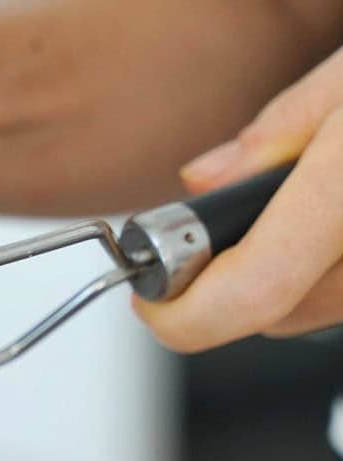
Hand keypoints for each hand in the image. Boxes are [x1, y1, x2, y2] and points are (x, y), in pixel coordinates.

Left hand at [136, 45, 342, 351]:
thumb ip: (281, 130)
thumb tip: (204, 180)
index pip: (251, 293)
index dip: (181, 315)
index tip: (150, 302)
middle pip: (274, 312)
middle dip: (229, 282)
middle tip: (217, 235)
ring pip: (315, 311)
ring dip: (287, 276)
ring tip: (311, 206)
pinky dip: (330, 272)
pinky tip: (338, 224)